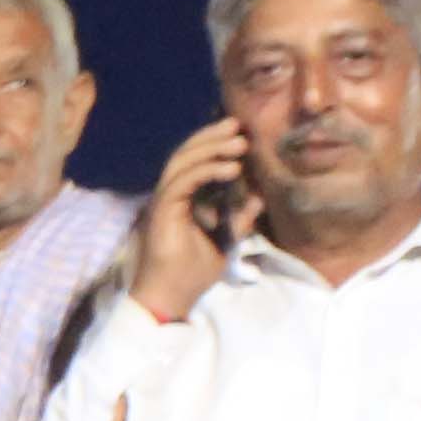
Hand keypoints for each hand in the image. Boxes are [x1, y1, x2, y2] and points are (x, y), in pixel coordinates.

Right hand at [127, 114, 249, 325]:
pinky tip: (231, 168)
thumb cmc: (194, 273)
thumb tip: (258, 196)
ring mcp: (163, 202)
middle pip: (186, 154)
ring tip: (240, 142)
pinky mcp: (162, 211)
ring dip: (211, 148)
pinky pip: (183, 182)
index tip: (240, 132)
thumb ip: (240, 218)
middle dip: (212, 136)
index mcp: (181, 200)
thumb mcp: (227, 240)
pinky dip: (206, 171)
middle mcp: (169, 196)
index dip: (214, 144)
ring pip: (182, 163)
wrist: (172, 297)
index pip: (194, 162)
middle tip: (238, 124)